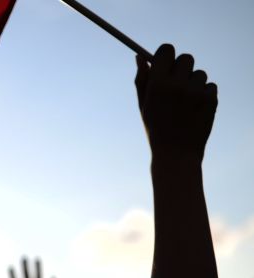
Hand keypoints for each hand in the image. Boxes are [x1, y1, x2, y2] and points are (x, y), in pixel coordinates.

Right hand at [135, 44, 217, 165]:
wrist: (176, 153)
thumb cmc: (156, 128)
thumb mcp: (144, 104)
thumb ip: (142, 79)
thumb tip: (140, 57)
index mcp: (157, 84)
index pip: (167, 50)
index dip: (165, 55)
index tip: (164, 62)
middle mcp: (177, 84)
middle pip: (185, 58)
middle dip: (180, 67)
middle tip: (176, 82)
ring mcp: (196, 91)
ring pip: (199, 73)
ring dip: (192, 83)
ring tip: (185, 102)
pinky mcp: (211, 98)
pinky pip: (210, 85)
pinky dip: (203, 94)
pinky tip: (195, 109)